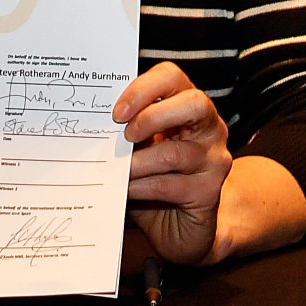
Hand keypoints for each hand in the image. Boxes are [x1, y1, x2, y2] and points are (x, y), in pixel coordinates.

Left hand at [116, 63, 231, 265]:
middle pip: (192, 103)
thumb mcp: (139, 149)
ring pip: (176, 152)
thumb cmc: (155, 180)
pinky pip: (171, 186)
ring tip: (116, 170)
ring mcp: (214, 159)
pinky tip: (126, 190)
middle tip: (124, 134)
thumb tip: (92, 122)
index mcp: (189, 105)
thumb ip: (127, 131)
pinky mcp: (209, 192)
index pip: (172, 77)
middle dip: (152, 116)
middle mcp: (209, 127)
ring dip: (138, 163)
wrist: (181, 228)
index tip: (117, 112)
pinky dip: (142, 187)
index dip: (143, 88)